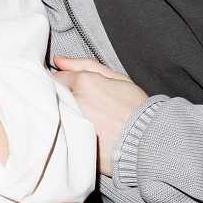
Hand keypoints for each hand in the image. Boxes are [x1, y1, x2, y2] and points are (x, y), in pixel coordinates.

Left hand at [51, 55, 147, 175]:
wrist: (148, 141)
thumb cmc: (136, 108)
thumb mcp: (117, 78)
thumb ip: (85, 65)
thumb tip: (59, 59)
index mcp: (84, 83)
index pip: (59, 77)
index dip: (66, 81)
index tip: (75, 89)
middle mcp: (74, 102)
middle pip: (53, 95)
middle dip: (60, 96)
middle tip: (80, 104)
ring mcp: (72, 123)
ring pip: (54, 112)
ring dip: (61, 112)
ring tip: (81, 117)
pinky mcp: (73, 142)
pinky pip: (60, 131)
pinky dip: (65, 129)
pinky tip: (79, 130)